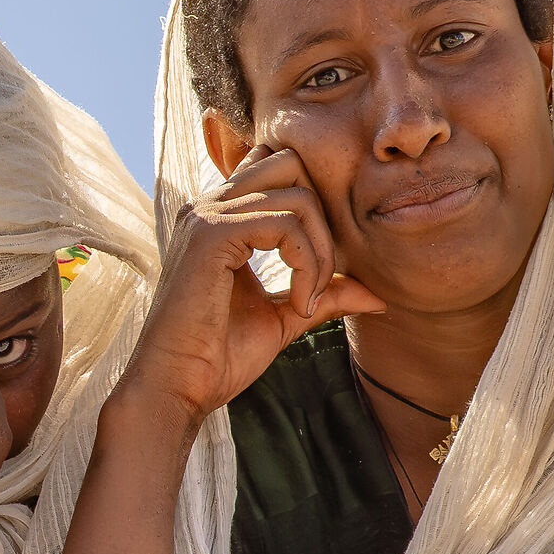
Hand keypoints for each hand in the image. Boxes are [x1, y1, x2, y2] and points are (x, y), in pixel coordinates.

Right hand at [119, 146, 384, 424]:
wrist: (177, 388)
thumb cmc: (218, 358)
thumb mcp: (283, 318)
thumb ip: (323, 293)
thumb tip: (375, 293)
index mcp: (220, 218)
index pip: (282, 171)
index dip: (315, 212)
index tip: (318, 271)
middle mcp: (209, 206)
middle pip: (293, 164)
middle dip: (324, 220)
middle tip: (320, 279)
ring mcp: (207, 216)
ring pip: (299, 195)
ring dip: (320, 251)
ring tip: (309, 301)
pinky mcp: (210, 235)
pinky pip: (285, 224)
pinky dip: (306, 265)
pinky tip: (298, 304)